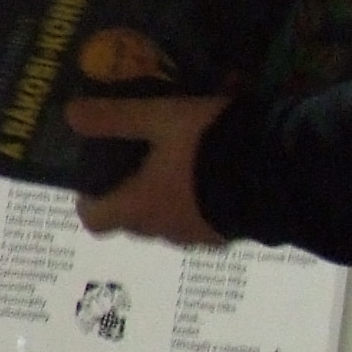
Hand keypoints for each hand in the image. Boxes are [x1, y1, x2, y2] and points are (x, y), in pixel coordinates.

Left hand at [67, 96, 232, 247]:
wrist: (281, 175)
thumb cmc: (209, 147)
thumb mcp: (160, 119)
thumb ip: (117, 117)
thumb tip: (70, 115)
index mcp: (138, 208)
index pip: (95, 220)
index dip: (89, 200)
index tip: (96, 176)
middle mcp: (164, 231)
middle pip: (132, 219)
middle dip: (130, 192)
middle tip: (138, 156)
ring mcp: (200, 236)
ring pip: (168, 219)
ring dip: (167, 196)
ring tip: (180, 158)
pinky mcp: (230, 233)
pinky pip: (202, 219)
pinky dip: (199, 200)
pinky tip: (213, 170)